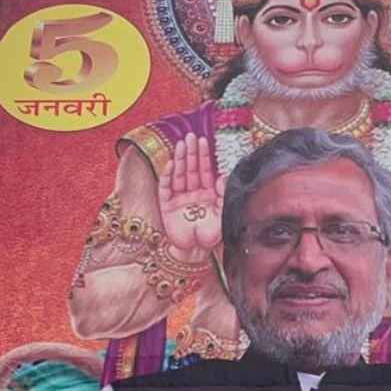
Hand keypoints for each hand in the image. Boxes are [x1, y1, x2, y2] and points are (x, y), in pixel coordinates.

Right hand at [158, 133, 226, 260]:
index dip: (205, 156)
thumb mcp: (223, 214)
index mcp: (208, 194)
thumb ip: (224, 196)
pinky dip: (168, 176)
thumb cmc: (212, 236)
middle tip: (192, 136)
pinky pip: (166, 188)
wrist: (195, 253)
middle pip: (192, 169)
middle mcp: (194, 194)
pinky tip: (171, 164)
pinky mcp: (167, 206)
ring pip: (180, 175)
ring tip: (181, 144)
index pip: (206, 171)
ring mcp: (180, 199)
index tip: (205, 141)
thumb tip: (224, 176)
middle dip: (192, 153)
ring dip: (180, 159)